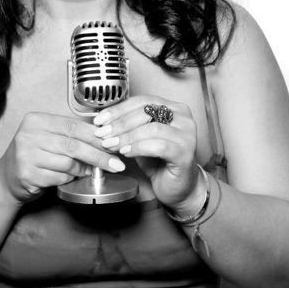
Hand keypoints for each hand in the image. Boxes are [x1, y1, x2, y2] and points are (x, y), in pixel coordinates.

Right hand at [0, 113, 125, 203]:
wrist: (6, 178)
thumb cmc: (33, 156)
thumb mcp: (49, 138)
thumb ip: (71, 136)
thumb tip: (105, 140)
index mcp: (36, 120)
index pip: (73, 126)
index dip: (96, 137)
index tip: (114, 145)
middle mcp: (29, 135)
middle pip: (73, 145)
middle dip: (98, 156)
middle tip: (115, 164)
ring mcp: (26, 155)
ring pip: (68, 163)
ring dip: (83, 169)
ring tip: (89, 171)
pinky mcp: (27, 174)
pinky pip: (59, 177)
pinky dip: (69, 178)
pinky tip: (68, 177)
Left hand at [92, 96, 202, 211]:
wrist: (177, 186)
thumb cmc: (160, 161)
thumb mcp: (141, 138)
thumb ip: (129, 126)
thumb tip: (104, 119)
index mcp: (174, 108)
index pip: (143, 101)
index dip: (119, 109)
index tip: (101, 119)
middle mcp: (184, 118)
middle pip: (147, 112)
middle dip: (120, 123)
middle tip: (103, 133)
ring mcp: (187, 135)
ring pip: (152, 128)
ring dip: (127, 137)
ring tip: (112, 145)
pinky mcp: (185, 153)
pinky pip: (159, 146)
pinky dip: (138, 148)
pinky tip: (126, 152)